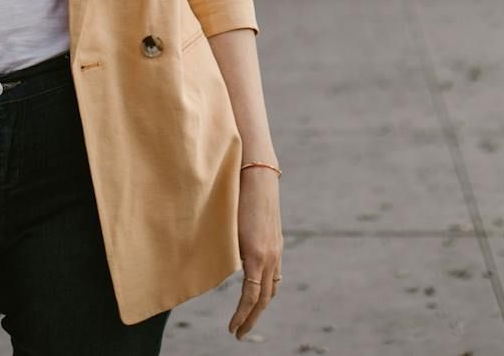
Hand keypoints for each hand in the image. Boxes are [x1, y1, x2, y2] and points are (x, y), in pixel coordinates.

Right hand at [228, 169, 281, 339]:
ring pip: (261, 298)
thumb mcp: (245, 216)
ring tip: (237, 331)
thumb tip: (228, 239)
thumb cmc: (246, 187)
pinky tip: (235, 322)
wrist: (256, 172)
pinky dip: (244, 310)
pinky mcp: (258, 254)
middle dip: (254, 316)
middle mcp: (274, 255)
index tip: (249, 314)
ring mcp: (268, 255)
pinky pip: (251, 292)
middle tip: (241, 332)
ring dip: (249, 317)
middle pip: (268, 296)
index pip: (271, 283)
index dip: (260, 301)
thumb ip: (242, 232)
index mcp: (273, 247)